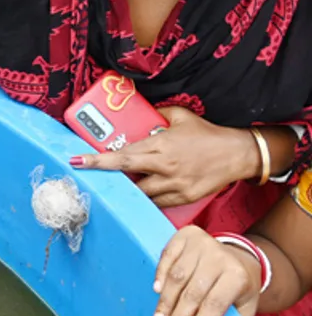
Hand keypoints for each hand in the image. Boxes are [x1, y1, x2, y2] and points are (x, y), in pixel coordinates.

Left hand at [71, 107, 254, 206]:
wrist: (237, 154)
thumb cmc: (207, 133)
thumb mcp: (179, 116)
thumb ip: (156, 114)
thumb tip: (139, 113)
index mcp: (160, 146)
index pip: (122, 155)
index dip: (98, 160)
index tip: (77, 160)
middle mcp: (165, 168)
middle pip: (127, 176)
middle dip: (103, 177)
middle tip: (84, 175)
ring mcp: (175, 185)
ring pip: (140, 194)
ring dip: (126, 189)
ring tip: (115, 184)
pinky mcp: (184, 198)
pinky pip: (157, 202)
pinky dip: (146, 198)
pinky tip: (139, 192)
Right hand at [153, 226, 260, 315]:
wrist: (239, 256)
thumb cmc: (238, 288)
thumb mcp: (245, 305)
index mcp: (238, 275)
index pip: (217, 302)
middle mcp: (220, 256)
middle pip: (194, 291)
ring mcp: (202, 243)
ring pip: (177, 276)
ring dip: (166, 301)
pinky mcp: (185, 235)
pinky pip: (167, 256)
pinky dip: (160, 274)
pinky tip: (157, 291)